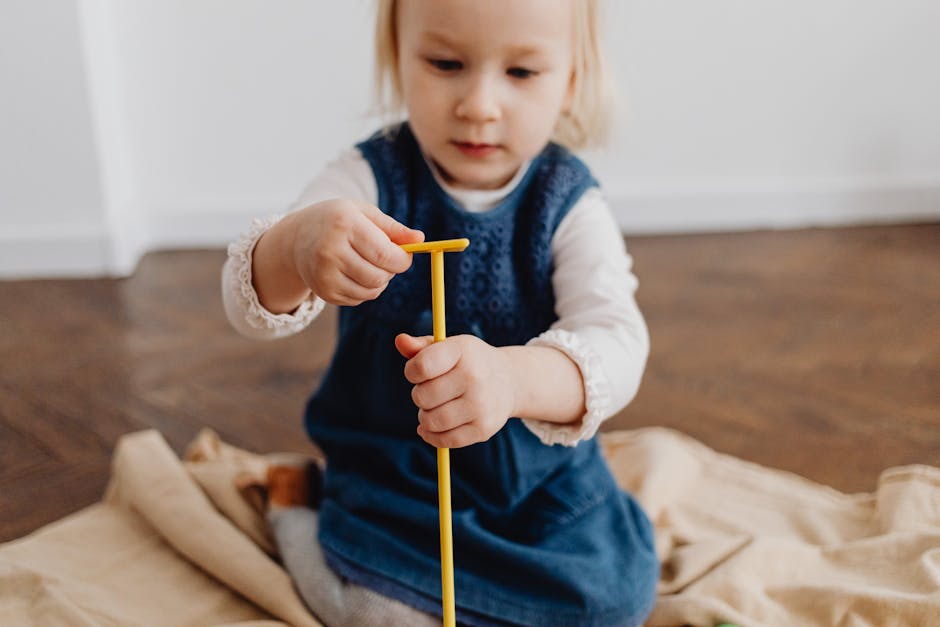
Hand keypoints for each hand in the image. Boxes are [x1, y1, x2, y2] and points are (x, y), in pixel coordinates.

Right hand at [288, 199, 423, 305]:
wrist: (296, 239)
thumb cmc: (337, 221)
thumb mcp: (363, 213)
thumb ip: (393, 227)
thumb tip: (421, 239)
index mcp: (344, 225)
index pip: (384, 253)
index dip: (402, 260)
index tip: (406, 256)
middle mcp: (330, 251)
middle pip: (378, 276)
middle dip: (391, 271)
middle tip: (387, 260)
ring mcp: (324, 274)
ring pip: (371, 291)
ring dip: (381, 282)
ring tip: (372, 265)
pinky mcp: (324, 292)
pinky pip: (359, 299)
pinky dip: (366, 289)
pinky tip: (356, 273)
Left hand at [394, 334, 516, 447]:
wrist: (508, 381)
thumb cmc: (468, 362)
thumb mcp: (448, 348)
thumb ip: (420, 347)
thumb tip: (400, 341)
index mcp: (463, 351)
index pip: (422, 366)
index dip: (411, 372)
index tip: (417, 372)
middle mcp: (474, 377)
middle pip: (423, 396)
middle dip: (420, 396)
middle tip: (430, 392)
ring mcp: (481, 405)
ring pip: (432, 421)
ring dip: (424, 417)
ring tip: (432, 409)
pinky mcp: (483, 429)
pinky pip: (446, 440)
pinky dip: (432, 436)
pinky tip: (431, 428)